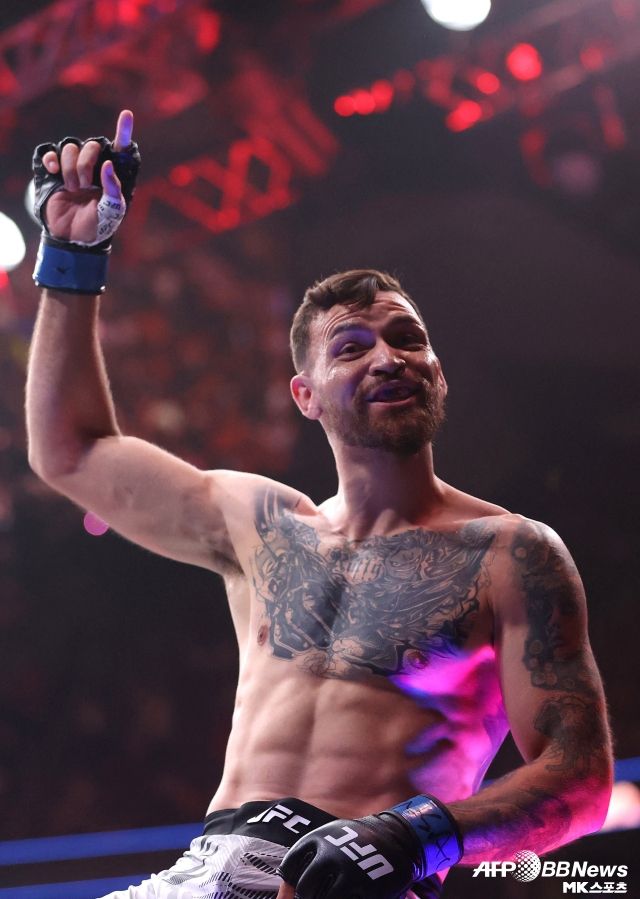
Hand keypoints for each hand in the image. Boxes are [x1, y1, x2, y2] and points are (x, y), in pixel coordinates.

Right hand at [39, 109, 133, 243]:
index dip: (124, 131)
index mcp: (113, 173)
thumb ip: (113, 188)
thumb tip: (107, 165)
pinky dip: (52, 160)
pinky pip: (51, 153)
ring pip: (71, 146)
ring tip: (74, 189)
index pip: (121, 148)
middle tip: (85, 185)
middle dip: (86, 164)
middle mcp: (95, 166)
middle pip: (92, 145)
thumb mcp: (113, 210)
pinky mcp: (56, 170)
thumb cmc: (99, 224)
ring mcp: (74, 167)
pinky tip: (54, 172)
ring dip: (70, 168)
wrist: (75, 236)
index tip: (127, 114)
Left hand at [275, 814, 419, 898]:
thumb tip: (285, 888)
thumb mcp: (330, 838)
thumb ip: (309, 857)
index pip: (290, 867)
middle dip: (307, 897)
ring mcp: (350, 873)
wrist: (394, 838)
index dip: (291, 882)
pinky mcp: (369, 888)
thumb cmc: (356, 841)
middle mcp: (332, 855)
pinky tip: (350, 894)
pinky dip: (345, 898)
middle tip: (316, 895)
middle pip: (305, 889)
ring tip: (333, 894)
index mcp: (319, 840)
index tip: (297, 886)